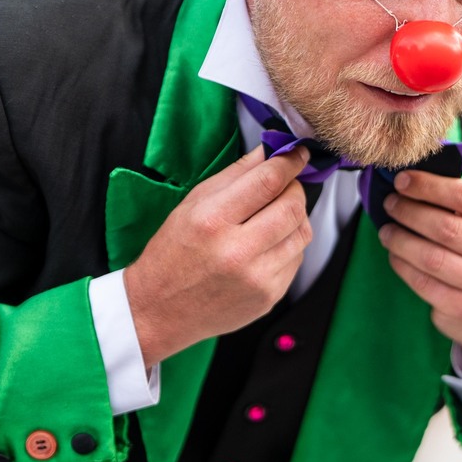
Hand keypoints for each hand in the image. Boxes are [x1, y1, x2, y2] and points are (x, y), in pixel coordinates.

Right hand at [124, 145, 312, 368]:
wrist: (159, 310)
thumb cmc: (172, 253)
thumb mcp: (192, 205)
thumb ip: (234, 175)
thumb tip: (268, 151)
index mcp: (212, 221)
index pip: (267, 182)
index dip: (289, 162)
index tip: (298, 154)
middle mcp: (237, 252)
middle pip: (292, 206)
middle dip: (295, 188)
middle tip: (286, 184)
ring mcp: (257, 278)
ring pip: (302, 233)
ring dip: (295, 217)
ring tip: (273, 216)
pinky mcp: (269, 297)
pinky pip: (297, 259)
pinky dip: (289, 244)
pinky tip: (266, 245)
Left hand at [378, 172, 461, 376]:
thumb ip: (460, 202)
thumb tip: (412, 179)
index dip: (429, 186)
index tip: (402, 181)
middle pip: (447, 228)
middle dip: (411, 212)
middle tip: (390, 204)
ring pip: (433, 258)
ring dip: (402, 240)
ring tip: (387, 231)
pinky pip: (426, 284)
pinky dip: (404, 266)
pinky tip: (395, 255)